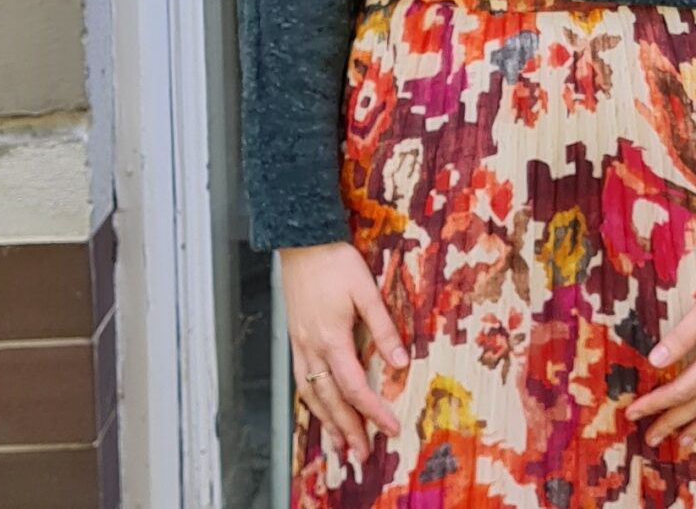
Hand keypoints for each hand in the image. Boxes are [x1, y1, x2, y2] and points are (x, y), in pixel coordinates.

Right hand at [280, 241, 408, 451]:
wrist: (302, 242)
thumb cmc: (336, 263)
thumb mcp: (367, 291)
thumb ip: (383, 328)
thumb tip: (400, 362)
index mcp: (332, 339)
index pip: (355, 387)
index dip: (373, 411)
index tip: (390, 427)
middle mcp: (312, 348)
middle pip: (329, 400)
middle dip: (347, 429)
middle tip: (361, 453)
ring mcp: (300, 345)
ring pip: (311, 394)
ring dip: (326, 421)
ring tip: (339, 443)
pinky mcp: (295, 339)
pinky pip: (301, 380)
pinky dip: (311, 401)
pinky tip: (319, 409)